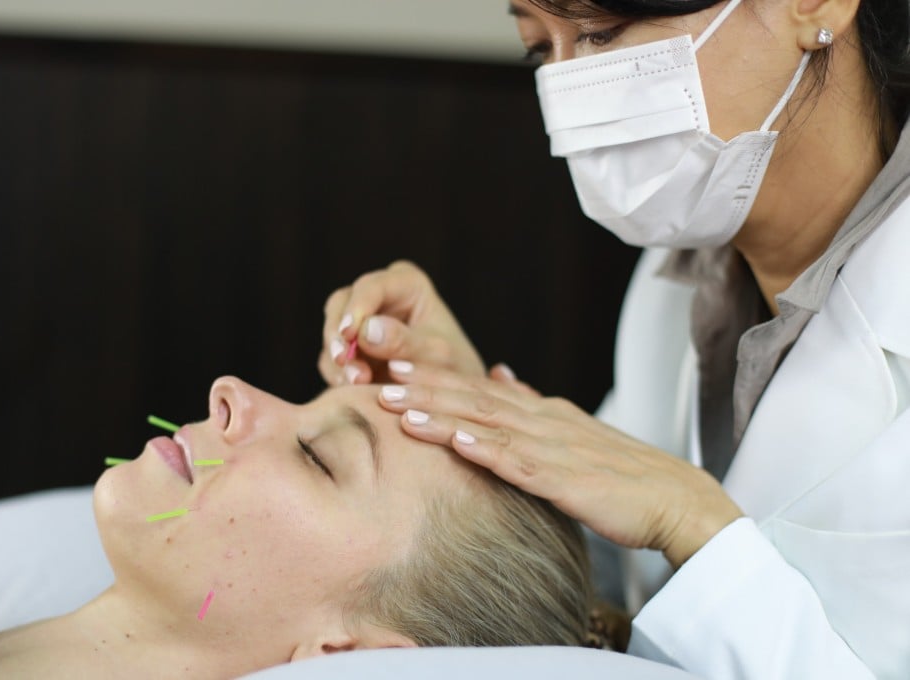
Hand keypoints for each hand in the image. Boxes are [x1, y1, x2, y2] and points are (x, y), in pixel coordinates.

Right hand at [319, 261, 485, 384]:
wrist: (452, 399)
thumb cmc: (453, 368)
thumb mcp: (436, 356)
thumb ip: (404, 343)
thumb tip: (365, 331)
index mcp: (405, 283)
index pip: (372, 287)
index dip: (357, 308)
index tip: (349, 333)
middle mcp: (377, 296)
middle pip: (342, 304)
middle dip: (339, 334)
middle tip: (343, 361)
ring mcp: (359, 322)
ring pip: (332, 331)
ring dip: (338, 359)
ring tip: (355, 381)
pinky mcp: (349, 350)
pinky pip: (331, 359)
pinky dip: (338, 374)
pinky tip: (350, 390)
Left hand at [376, 363, 743, 568]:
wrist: (675, 500)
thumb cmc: (622, 475)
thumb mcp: (572, 432)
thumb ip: (533, 405)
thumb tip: (501, 374)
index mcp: (543, 412)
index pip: (481, 389)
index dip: (436, 375)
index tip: (395, 365)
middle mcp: (544, 421)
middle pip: (474, 398)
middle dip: (424, 386)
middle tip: (379, 375)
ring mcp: (554, 448)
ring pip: (488, 425)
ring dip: (440, 413)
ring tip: (399, 405)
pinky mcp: (566, 480)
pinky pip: (519, 463)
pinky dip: (486, 450)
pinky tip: (456, 442)